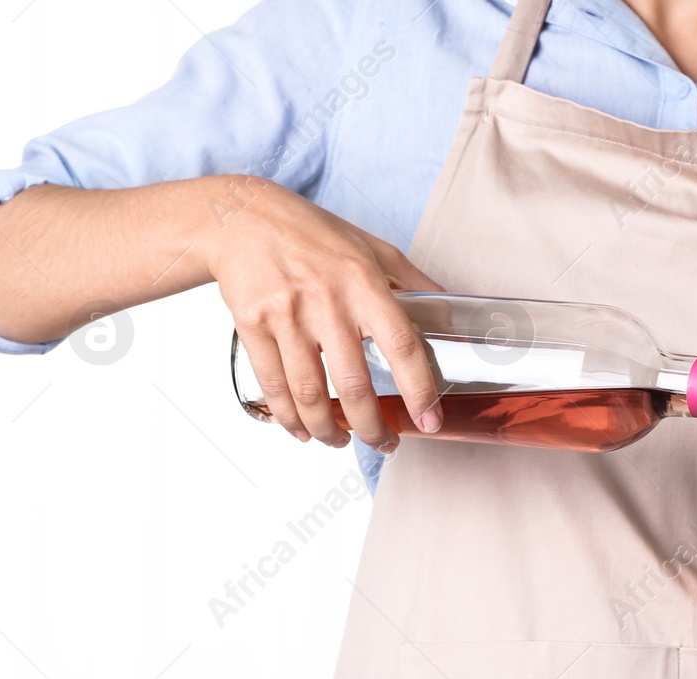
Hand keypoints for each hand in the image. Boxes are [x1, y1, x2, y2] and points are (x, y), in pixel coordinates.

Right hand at [203, 179, 443, 450]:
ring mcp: (287, 315)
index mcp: (364, 283)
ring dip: (328, 430)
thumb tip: (452, 318)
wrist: (243, 217)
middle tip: (385, 444)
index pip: (402, 346)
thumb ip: (414, 284)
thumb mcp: (374, 248)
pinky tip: (303, 429)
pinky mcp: (252, 325)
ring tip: (341, 442)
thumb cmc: (314, 234)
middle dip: (372, 427)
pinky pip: (274, 385)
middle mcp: (327, 302)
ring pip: (309, 394)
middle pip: (354, 384)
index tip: (430, 421)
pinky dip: (289, 417)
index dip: (419, 390)